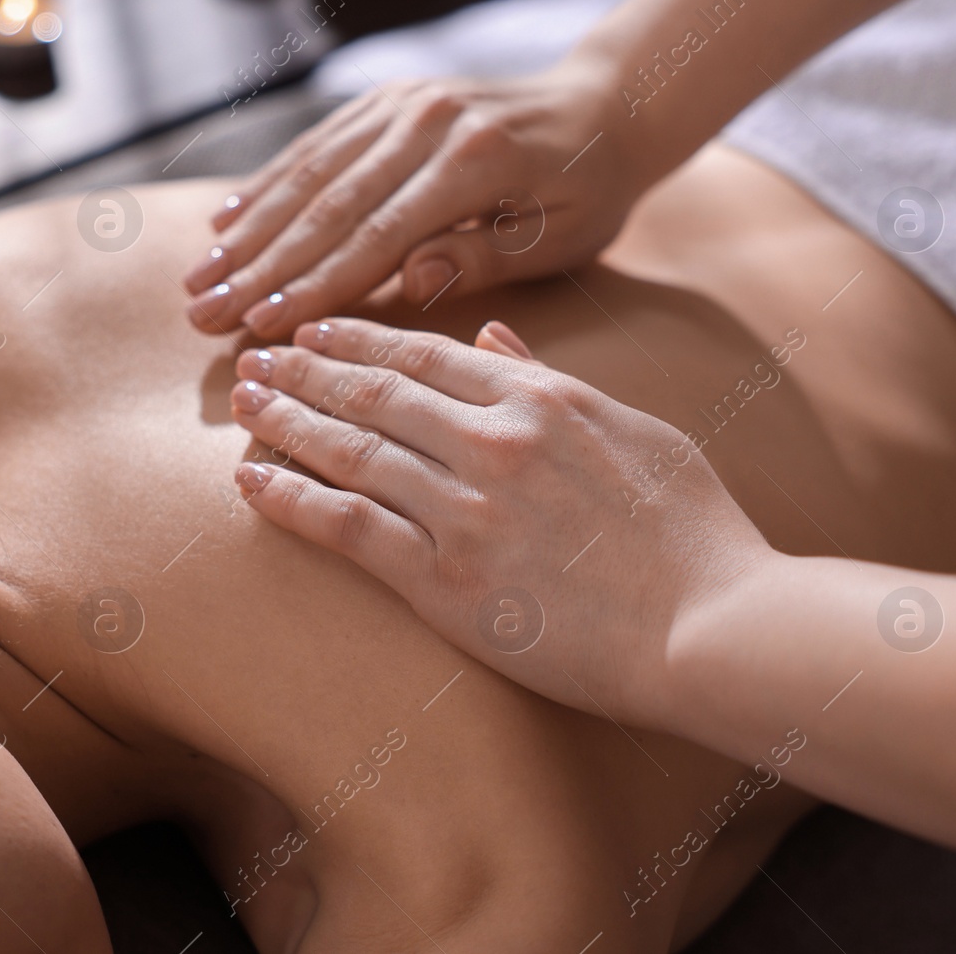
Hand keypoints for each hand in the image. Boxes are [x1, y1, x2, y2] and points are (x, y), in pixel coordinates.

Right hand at [184, 58, 638, 339]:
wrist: (602, 105)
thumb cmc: (586, 192)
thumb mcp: (558, 238)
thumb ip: (481, 257)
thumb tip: (407, 283)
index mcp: (473, 162)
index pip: (376, 235)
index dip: (312, 285)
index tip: (259, 328)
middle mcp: (426, 121)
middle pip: (326, 205)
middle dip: (257, 266)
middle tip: (201, 315)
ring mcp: (402, 103)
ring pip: (308, 172)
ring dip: (247, 230)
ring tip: (197, 281)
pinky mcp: (387, 99)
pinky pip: (317, 145)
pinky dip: (267, 184)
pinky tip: (226, 222)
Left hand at [226, 317, 771, 725]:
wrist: (712, 625)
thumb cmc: (692, 532)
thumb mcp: (636, 429)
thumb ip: (554, 379)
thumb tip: (492, 334)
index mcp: (541, 398)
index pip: (426, 354)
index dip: (360, 339)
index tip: (318, 330)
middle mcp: (492, 441)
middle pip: (374, 392)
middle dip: (306, 369)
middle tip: (257, 356)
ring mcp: (464, 509)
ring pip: (350, 450)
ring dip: (286, 421)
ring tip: (242, 403)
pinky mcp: (445, 581)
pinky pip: (348, 528)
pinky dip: (292, 500)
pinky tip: (251, 483)